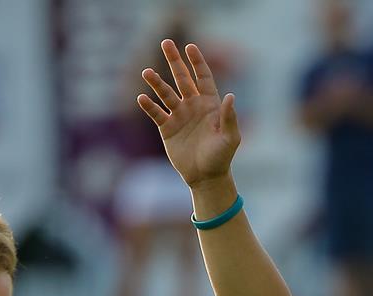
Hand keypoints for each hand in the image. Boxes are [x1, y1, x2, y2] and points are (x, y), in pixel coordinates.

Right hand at [138, 40, 239, 188]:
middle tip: (166, 42)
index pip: (203, 77)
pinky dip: (150, 106)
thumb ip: (229, 117)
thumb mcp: (230, 138)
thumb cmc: (221, 157)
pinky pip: (156, 113)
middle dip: (174, 61)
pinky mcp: (167, 128)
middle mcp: (193, 106)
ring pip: (166, 94)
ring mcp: (179, 116)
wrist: (206, 177)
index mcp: (209, 104)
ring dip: (157, 83)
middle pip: (182, 78)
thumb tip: (231, 96)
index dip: (197, 62)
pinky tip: (142, 98)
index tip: (190, 47)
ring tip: (146, 72)